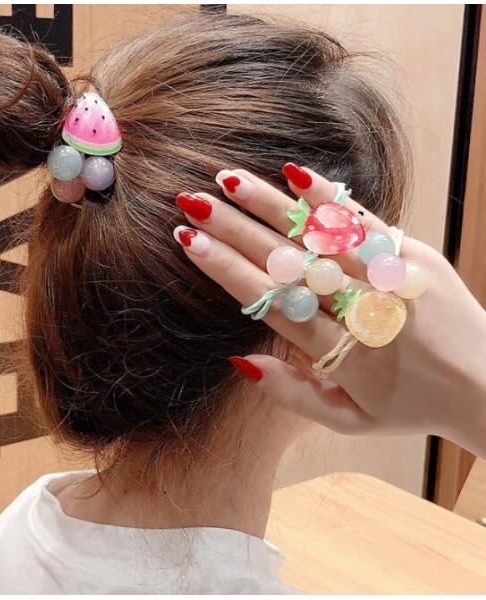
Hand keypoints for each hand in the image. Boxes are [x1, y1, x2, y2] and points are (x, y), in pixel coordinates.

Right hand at [173, 165, 485, 457]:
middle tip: (193, 202)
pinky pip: (368, 223)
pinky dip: (330, 200)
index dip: (227, 270)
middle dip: (235, 230)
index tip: (191, 242)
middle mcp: (364, 313)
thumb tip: (239, 359)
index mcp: (342, 356)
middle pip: (289, 264)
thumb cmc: (410, 406)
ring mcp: (393, 280)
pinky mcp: (417, 257)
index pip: (272, 302)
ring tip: (229, 179)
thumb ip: (292, 394)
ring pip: (322, 237)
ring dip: (273, 205)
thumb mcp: (348, 421)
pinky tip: (296, 174)